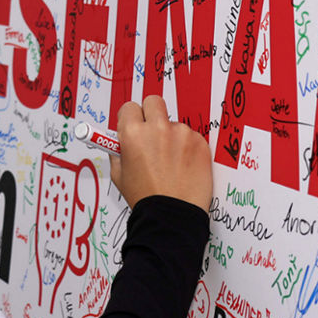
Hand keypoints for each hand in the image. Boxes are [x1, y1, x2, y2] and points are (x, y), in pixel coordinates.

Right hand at [108, 96, 213, 210]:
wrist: (172, 215)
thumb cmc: (145, 198)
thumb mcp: (119, 175)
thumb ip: (118, 152)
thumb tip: (118, 140)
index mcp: (133, 134)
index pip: (129, 107)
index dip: (130, 118)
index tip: (133, 127)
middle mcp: (158, 128)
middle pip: (153, 102)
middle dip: (150, 114)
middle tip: (151, 133)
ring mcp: (182, 134)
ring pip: (174, 124)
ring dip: (171, 136)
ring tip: (170, 163)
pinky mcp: (200, 142)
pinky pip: (191, 137)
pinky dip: (187, 148)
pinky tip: (183, 167)